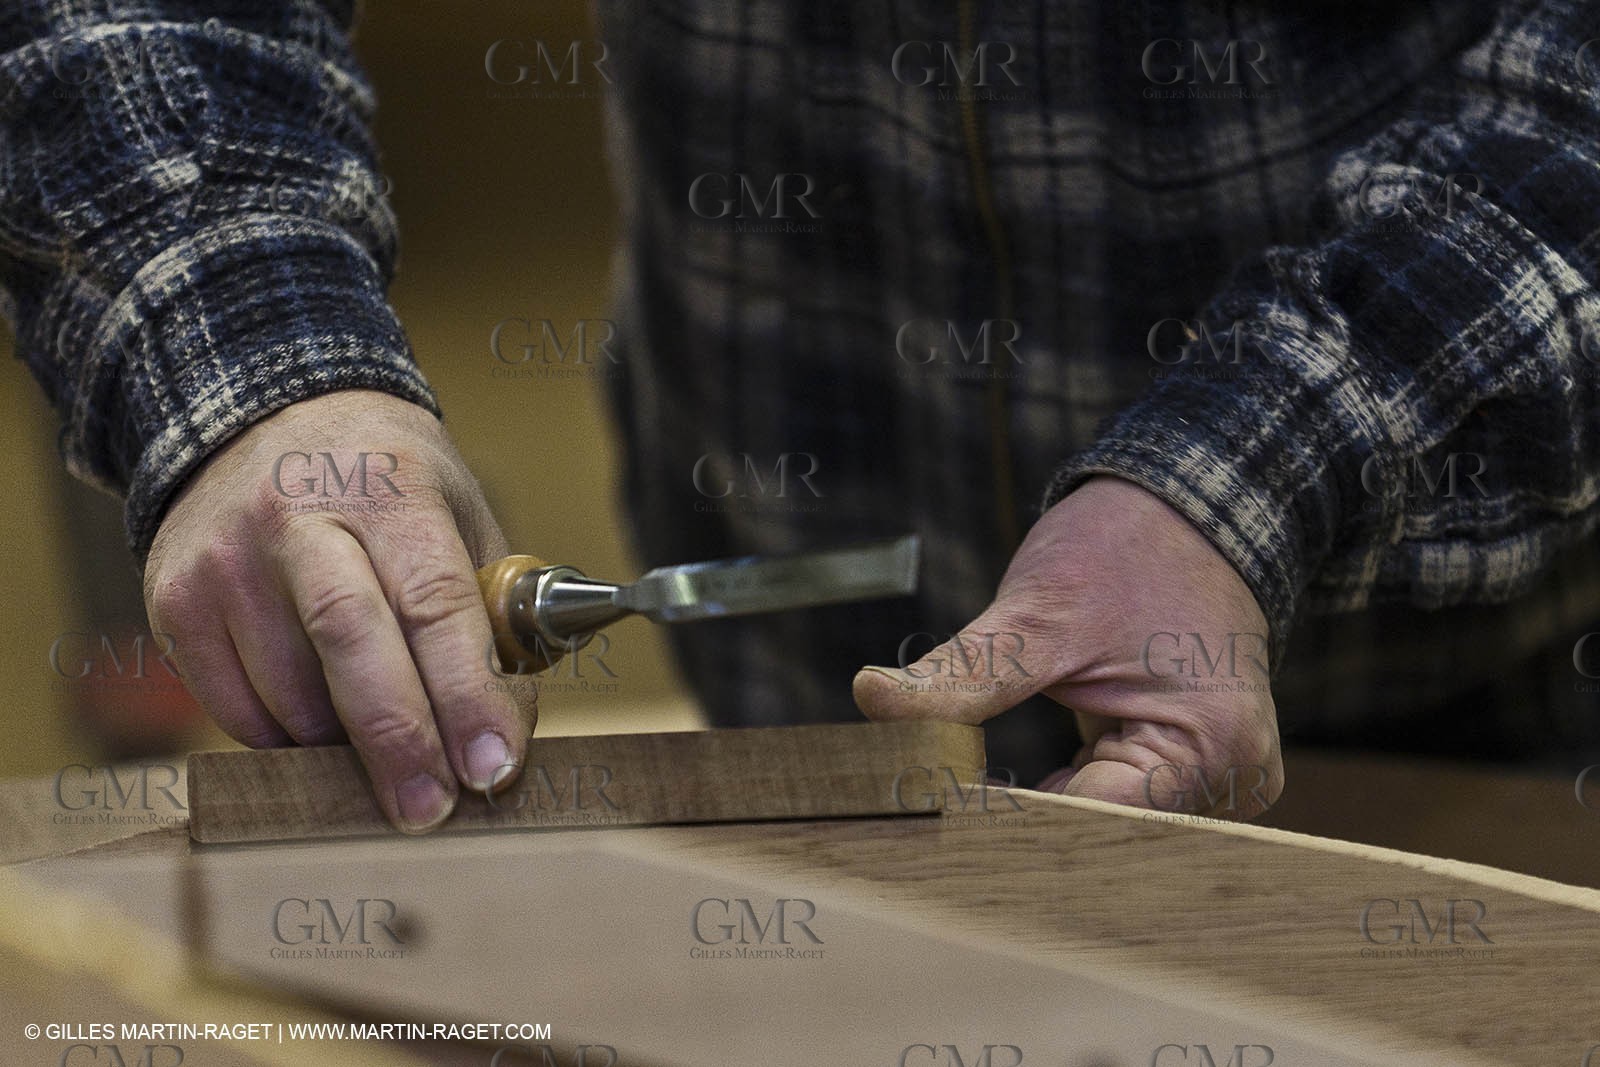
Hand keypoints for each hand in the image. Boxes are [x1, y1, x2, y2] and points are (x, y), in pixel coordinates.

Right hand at [143, 389, 531, 832]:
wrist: (259, 417)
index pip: (435, 602)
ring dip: (344, 747)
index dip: (467, 692)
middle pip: (349, 642)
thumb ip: (490, 619)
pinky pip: (237, 712)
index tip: (494, 765)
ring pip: (289, 694)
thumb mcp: (460, 518)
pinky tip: (320, 718)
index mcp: (389, 490)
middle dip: (398, 742)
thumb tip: (504, 736)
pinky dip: (289, 739)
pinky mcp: (174, 602)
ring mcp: (225, 560)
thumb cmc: (386, 487)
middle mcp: (297, 517)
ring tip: (383, 741)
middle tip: (430, 812)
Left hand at [853, 476, 1282, 818]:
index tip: (930, 816)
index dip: (1010, 821)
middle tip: (923, 816)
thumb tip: (872, 698)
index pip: (1095, 818)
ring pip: (1101, 821)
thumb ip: (962, 675)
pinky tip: (992, 792)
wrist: (1186, 506)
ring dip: (1034, 810)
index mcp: (1212, 747)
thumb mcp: (1038, 613)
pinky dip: (1056, 791)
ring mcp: (1211, 775)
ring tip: (950, 802)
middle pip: (1102, 831)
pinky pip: (1108, 798)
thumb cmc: (1128, 549)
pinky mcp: (1180, 763)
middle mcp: (1228, 778)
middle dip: (1018, 823)